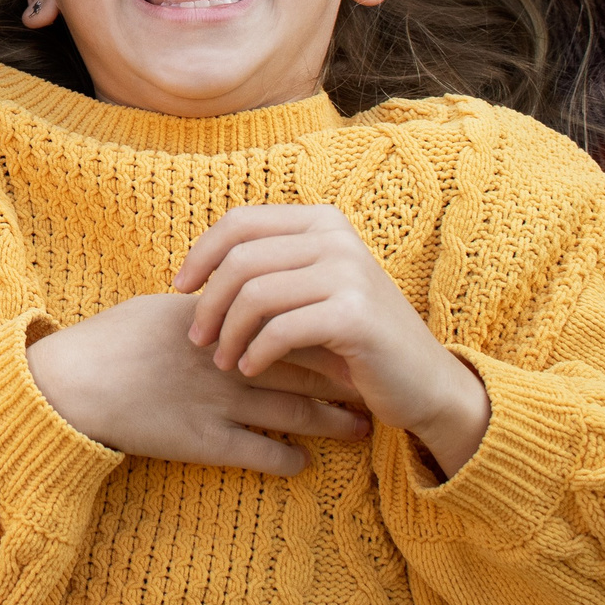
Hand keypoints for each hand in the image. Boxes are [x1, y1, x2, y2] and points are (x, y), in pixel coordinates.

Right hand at [24, 292, 369, 475]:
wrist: (72, 384)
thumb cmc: (106, 341)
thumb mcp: (156, 310)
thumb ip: (201, 310)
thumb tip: (229, 303)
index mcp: (216, 319)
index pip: (285, 319)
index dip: (324, 331)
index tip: (354, 335)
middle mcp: (225, 358)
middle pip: (302, 365)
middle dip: (346, 375)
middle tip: (380, 380)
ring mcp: (218, 401)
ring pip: (292, 411)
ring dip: (331, 421)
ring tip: (362, 428)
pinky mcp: (203, 440)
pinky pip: (257, 452)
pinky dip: (284, 459)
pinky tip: (303, 465)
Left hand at [173, 205, 491, 478]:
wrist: (423, 383)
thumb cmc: (351, 341)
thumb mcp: (306, 295)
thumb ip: (263, 275)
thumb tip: (192, 275)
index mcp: (322, 221)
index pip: (240, 222)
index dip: (201, 254)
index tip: (180, 288)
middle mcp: (337, 237)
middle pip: (241, 258)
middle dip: (209, 301)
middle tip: (197, 338)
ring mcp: (349, 272)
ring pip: (255, 293)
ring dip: (228, 332)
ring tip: (222, 360)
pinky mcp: (354, 314)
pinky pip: (281, 329)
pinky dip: (256, 351)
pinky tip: (249, 368)